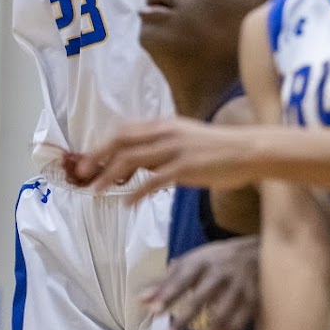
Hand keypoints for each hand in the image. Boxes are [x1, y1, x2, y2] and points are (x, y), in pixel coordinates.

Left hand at [66, 118, 259, 199]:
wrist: (248, 150)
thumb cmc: (217, 148)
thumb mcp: (184, 138)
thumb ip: (161, 147)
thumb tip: (138, 162)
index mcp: (163, 125)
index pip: (123, 131)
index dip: (102, 145)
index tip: (87, 160)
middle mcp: (165, 133)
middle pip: (120, 142)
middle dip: (97, 158)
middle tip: (81, 176)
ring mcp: (174, 150)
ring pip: (131, 160)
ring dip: (110, 176)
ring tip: (97, 191)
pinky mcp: (185, 168)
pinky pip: (153, 181)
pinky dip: (137, 193)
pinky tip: (127, 204)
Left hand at [143, 235, 260, 329]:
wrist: (256, 252)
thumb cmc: (215, 260)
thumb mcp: (191, 263)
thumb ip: (166, 282)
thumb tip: (142, 300)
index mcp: (202, 262)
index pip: (183, 278)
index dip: (169, 294)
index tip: (154, 311)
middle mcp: (220, 275)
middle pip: (202, 299)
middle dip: (185, 321)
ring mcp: (238, 290)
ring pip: (222, 318)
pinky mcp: (252, 304)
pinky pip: (239, 327)